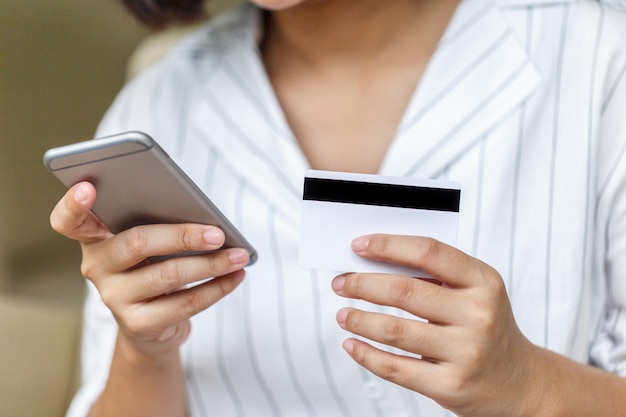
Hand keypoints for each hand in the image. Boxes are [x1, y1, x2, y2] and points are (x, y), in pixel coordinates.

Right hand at [50, 182, 248, 356]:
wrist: (153, 325)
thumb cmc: (155, 266)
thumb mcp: (152, 243)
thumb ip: (160, 223)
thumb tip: (207, 218)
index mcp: (96, 237)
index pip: (69, 221)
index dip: (72, 204)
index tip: (88, 187)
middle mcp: (96, 267)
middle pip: (137, 243)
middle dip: (184, 236)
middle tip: (219, 233)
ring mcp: (113, 298)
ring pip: (168, 275)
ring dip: (212, 264)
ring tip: (240, 254)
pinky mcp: (137, 324)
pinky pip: (184, 304)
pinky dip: (217, 288)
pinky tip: (236, 276)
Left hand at [332, 234, 544, 416]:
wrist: (520, 383)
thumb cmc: (487, 327)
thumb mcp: (476, 292)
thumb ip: (435, 276)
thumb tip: (374, 264)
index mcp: (483, 282)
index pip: (429, 252)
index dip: (389, 246)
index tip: (358, 246)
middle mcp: (477, 315)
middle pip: (404, 291)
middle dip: (362, 284)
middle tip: (341, 283)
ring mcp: (466, 352)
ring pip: (394, 330)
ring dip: (358, 319)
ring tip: (342, 314)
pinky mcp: (450, 386)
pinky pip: (396, 368)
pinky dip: (366, 354)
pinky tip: (352, 344)